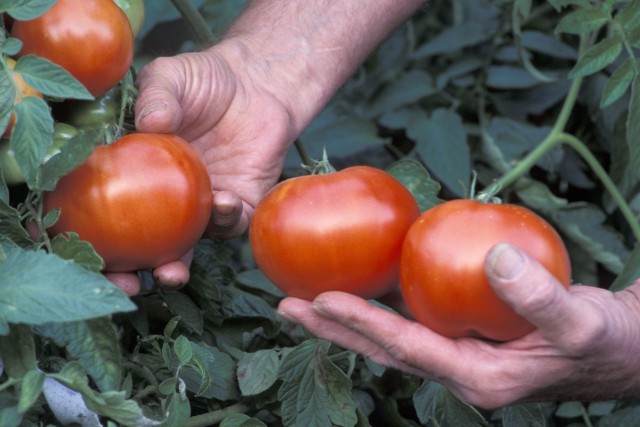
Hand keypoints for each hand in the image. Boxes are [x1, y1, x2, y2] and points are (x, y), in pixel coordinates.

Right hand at [109, 41, 296, 293]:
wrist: (256, 83)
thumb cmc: (205, 80)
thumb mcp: (171, 78)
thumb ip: (157, 96)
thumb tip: (150, 122)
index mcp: (139, 173)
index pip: (110, 212)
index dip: (95, 240)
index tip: (86, 258)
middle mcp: (169, 198)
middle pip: (146, 245)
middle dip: (135, 273)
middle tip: (129, 285)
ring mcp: (204, 205)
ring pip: (190, 246)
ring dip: (181, 260)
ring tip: (175, 264)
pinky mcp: (243, 202)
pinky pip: (234, 224)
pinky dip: (228, 220)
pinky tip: (225, 203)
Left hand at [278, 243, 639, 408]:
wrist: (622, 348)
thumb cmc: (607, 341)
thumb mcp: (582, 322)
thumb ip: (538, 296)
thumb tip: (493, 256)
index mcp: (479, 378)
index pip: (408, 349)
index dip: (364, 324)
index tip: (320, 299)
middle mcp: (460, 372)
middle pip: (384, 349)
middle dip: (334, 328)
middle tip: (287, 305)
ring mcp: (460, 356)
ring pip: (393, 338)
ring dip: (350, 319)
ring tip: (306, 299)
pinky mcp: (465, 338)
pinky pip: (416, 321)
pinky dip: (385, 305)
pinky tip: (367, 284)